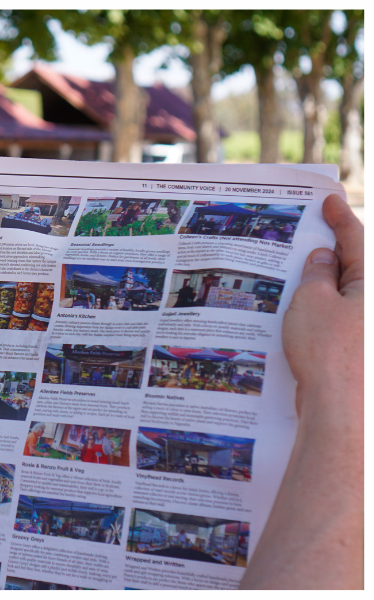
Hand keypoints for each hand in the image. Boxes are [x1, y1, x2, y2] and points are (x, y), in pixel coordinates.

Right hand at [282, 194, 362, 416]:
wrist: (340, 409)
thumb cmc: (328, 352)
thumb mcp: (311, 301)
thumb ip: (317, 274)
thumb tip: (323, 258)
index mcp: (371, 285)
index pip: (357, 239)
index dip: (339, 217)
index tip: (328, 200)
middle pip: (355, 267)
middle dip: (333, 251)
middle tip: (310, 235)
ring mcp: (369, 327)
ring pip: (348, 294)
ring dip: (325, 283)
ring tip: (297, 274)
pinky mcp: (361, 348)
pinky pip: (343, 317)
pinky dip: (325, 309)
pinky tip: (301, 311)